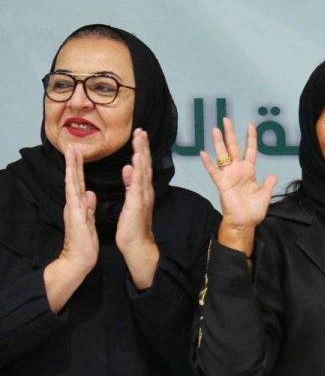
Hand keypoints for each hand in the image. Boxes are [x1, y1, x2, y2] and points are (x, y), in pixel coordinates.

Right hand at [59, 146, 97, 273]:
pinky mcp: (75, 216)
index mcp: (80, 204)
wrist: (80, 258)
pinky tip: (72, 176)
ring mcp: (73, 209)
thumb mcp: (88, 220)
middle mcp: (74, 204)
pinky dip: (73, 186)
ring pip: (72, 184)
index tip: (78, 152)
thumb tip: (89, 193)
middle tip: (71, 145)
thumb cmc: (85, 241)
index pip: (80, 182)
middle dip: (73, 162)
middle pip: (73, 179)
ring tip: (71, 152)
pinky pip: (74, 198)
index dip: (78, 167)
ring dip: (71, 168)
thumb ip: (88, 206)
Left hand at [116, 129, 159, 287]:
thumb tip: (128, 168)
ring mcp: (143, 196)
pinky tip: (135, 162)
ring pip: (143, 170)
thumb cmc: (132, 227)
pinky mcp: (137, 204)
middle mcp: (145, 190)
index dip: (141, 149)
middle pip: (145, 164)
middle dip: (143, 146)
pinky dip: (138, 172)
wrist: (137, 245)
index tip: (139, 134)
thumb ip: (130, 184)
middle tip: (141, 130)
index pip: (142, 166)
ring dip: (142, 154)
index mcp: (142, 190)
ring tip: (140, 139)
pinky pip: (137, 185)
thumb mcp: (130, 201)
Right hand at [200, 118, 276, 253]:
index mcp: (249, 171)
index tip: (250, 124)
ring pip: (223, 155)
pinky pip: (214, 171)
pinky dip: (208, 163)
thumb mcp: (265, 195)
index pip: (250, 150)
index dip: (250, 138)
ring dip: (219, 143)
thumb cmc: (253, 210)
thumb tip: (273, 174)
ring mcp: (228, 175)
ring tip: (214, 129)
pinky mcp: (221, 183)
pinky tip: (203, 153)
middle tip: (226, 119)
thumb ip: (268, 184)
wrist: (244, 223)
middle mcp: (237, 170)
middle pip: (234, 148)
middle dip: (230, 134)